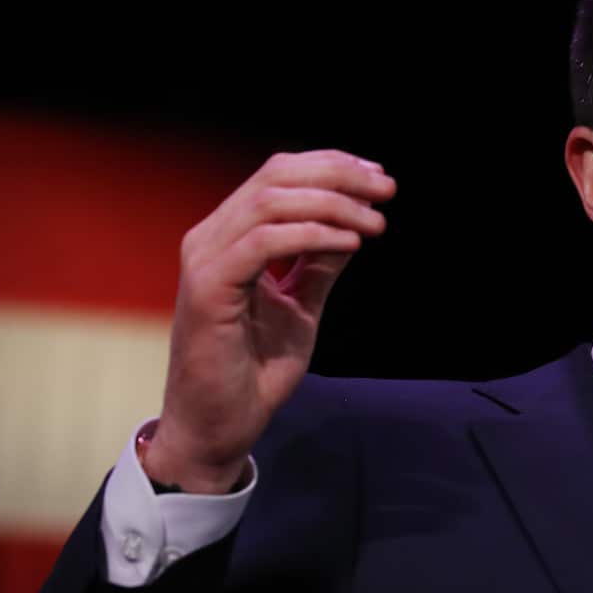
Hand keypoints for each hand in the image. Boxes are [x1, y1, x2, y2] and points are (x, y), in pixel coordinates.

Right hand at [144, 150, 395, 492]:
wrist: (219, 427)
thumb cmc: (253, 370)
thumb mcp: (301, 306)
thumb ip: (320, 263)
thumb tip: (356, 223)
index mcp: (230, 236)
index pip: (278, 176)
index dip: (331, 166)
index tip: (378, 177)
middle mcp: (211, 238)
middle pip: (276, 176)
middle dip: (339, 174)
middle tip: (387, 188)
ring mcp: (206, 260)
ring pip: (271, 201)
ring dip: (334, 204)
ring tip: (375, 221)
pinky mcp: (209, 288)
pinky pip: (264, 241)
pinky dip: (312, 235)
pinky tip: (350, 243)